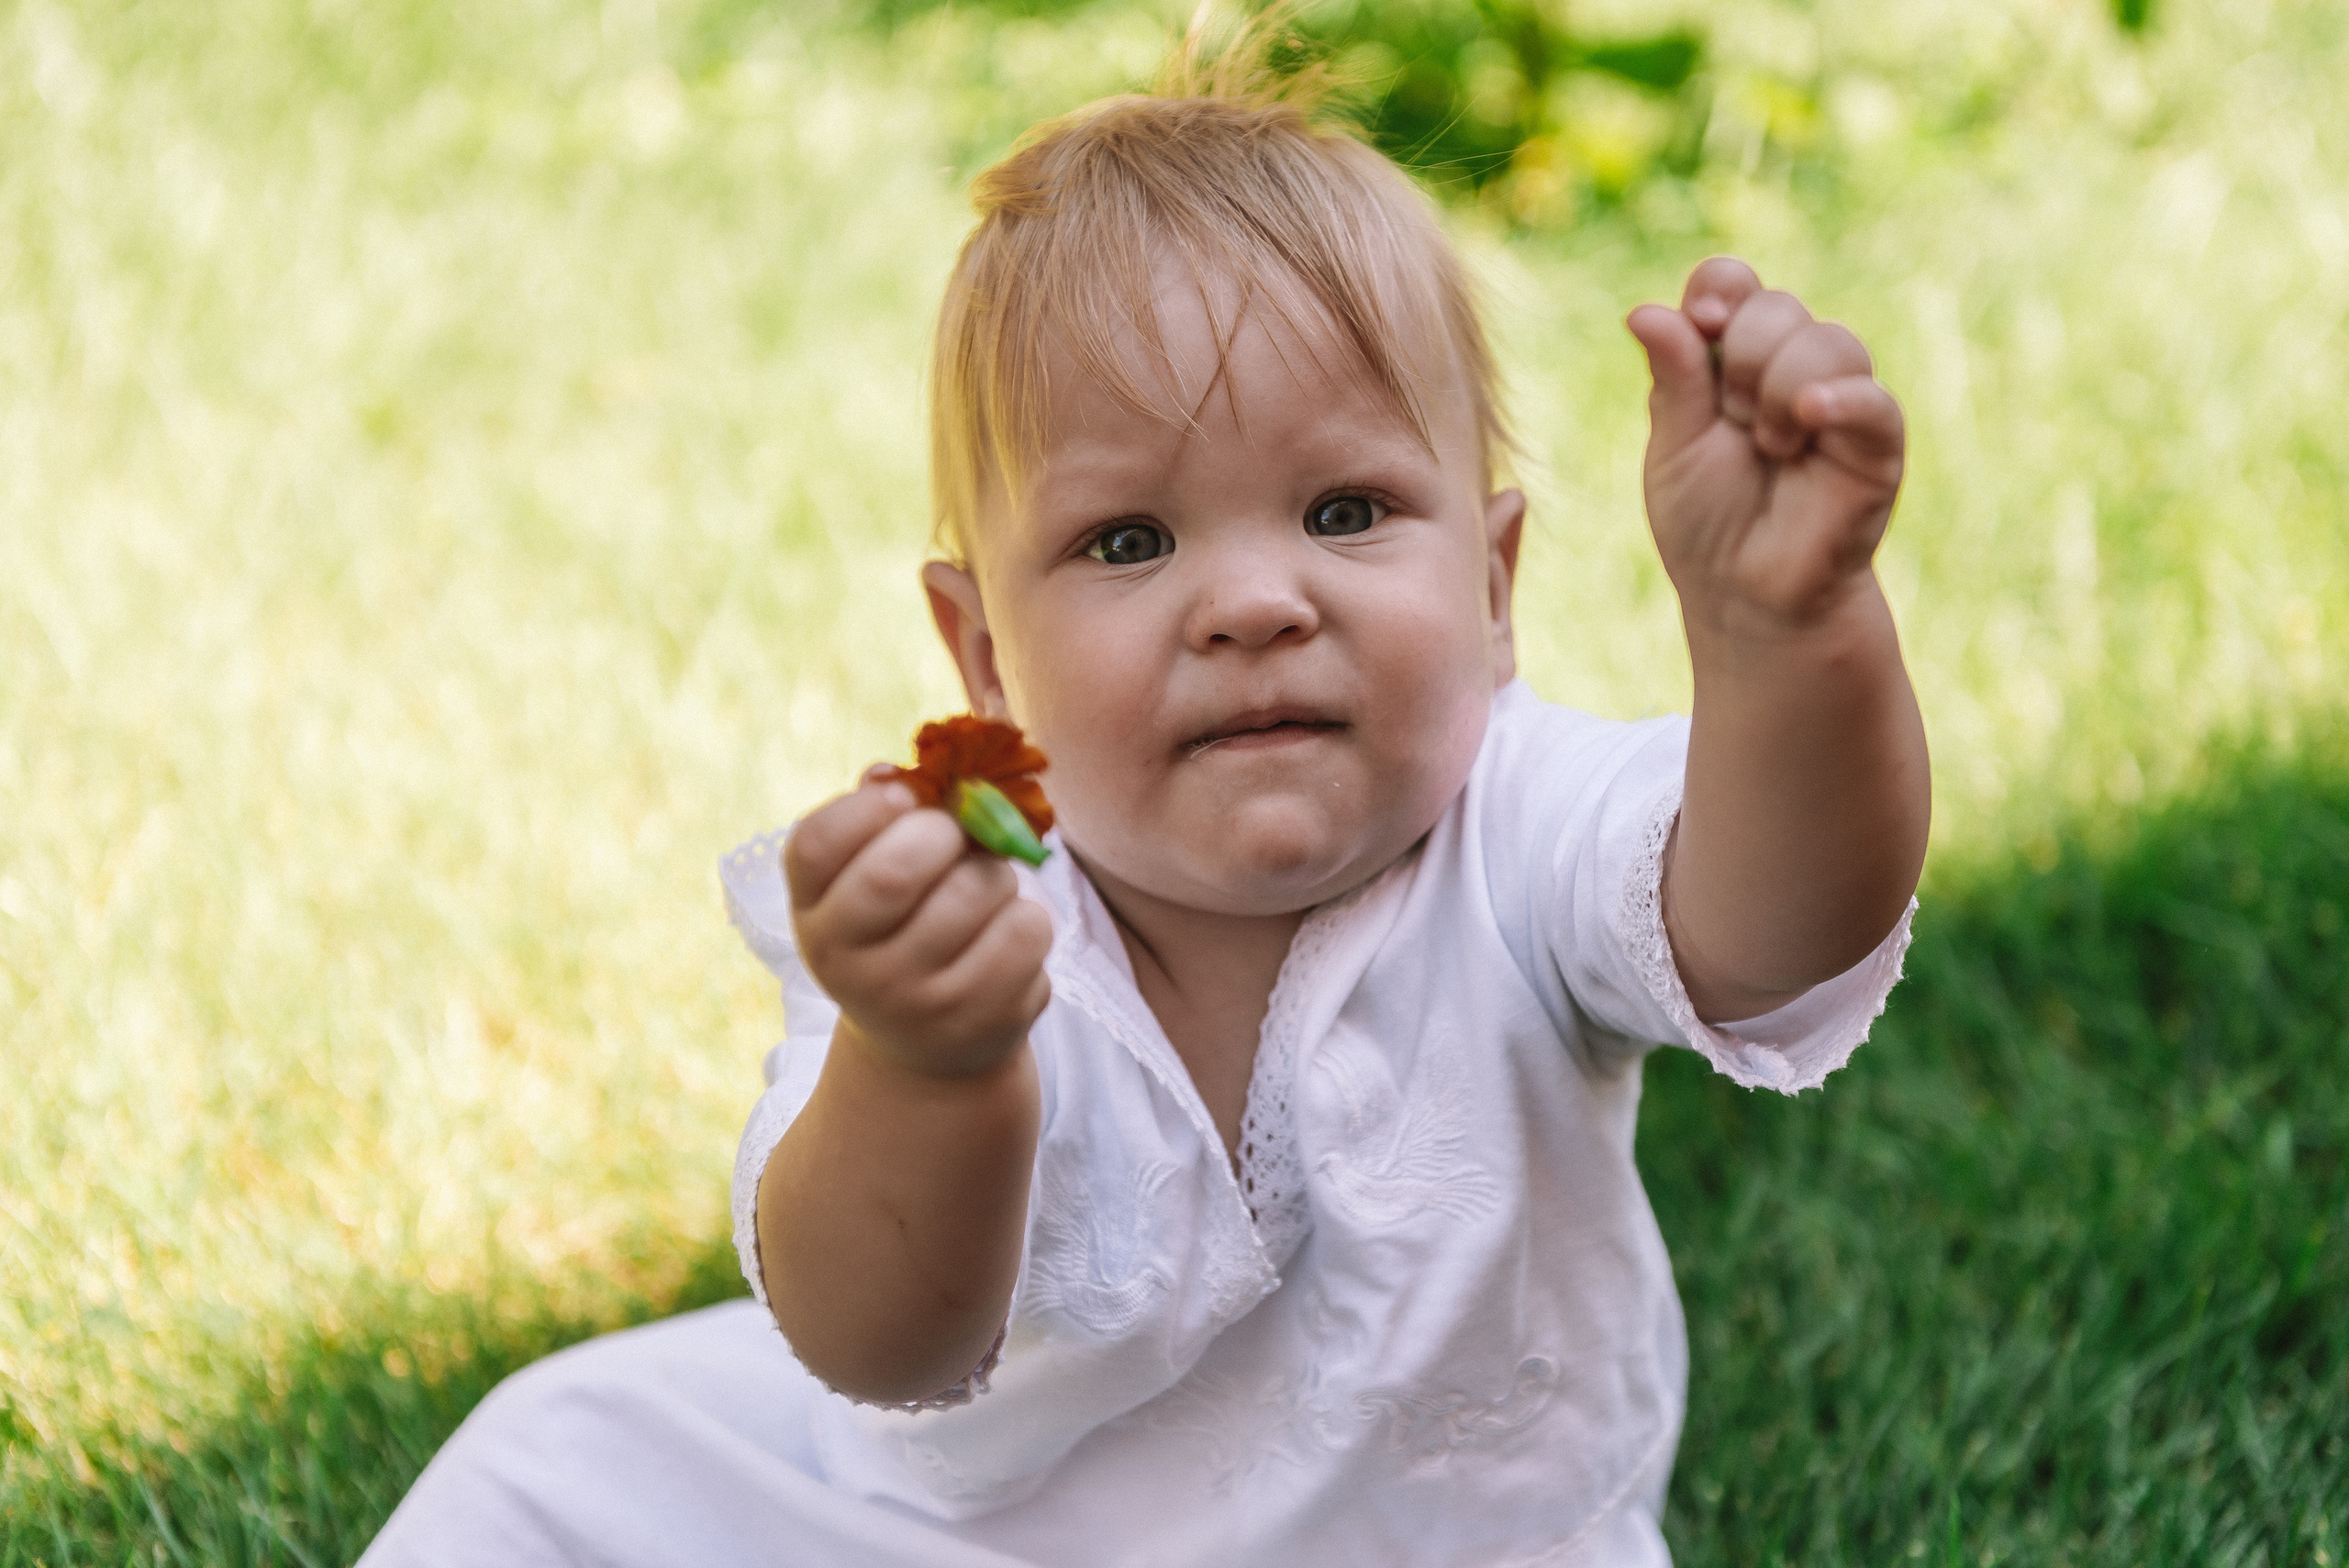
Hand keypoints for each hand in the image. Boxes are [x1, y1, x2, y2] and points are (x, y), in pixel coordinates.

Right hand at [784, 771, 1053, 1077]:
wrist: (927, 1044)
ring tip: (982, 894)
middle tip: (955, 836)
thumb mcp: (867, 881)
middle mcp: (848, 966)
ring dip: (994, 873)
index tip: (905, 798)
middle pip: (894, 873)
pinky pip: (1025, 931)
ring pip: (975, 891)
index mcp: (813, 915)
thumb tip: (889, 774)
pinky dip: (1029, 918)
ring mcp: (912, 1002)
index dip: (866, 807)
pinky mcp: (977, 1021)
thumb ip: (879, 818)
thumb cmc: (901, 930)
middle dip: (943, 832)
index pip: (816, 846)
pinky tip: (1006, 937)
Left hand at [1626, 257, 1904, 636]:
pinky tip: (1808, 415)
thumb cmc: (1706, 522)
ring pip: (1827, 339)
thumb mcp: (1673, 446)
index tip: (1704, 322)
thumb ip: (1672, 378)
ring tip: (1769, 449)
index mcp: (1733, 358)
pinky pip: (1871, 396)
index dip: (1719, 290)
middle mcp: (1790, 366)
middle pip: (1776, 306)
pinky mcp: (1877, 441)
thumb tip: (1643, 309)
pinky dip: (1839, 399)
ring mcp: (1838, 398)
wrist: (1746, 595)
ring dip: (1779, 391)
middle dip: (1741, 359)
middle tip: (1734, 424)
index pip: (1734, 284)